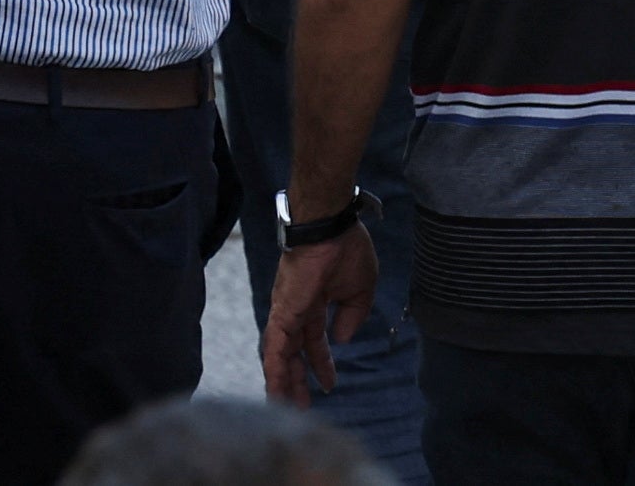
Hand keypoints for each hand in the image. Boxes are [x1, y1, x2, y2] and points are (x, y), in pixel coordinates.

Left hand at [262, 222, 377, 399]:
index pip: (314, 340)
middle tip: (302, 406)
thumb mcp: (361, 289)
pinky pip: (274, 345)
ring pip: (280, 354)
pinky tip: (275, 389)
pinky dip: (273, 368)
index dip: (321, 363)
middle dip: (297, 379)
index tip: (329, 385)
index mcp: (315, 302)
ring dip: (282, 381)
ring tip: (283, 408)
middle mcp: (297, 309)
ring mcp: (287, 310)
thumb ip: (353, 315)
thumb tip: (343, 338)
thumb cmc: (347, 248)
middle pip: (294, 352)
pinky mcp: (282, 311)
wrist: (331, 226)